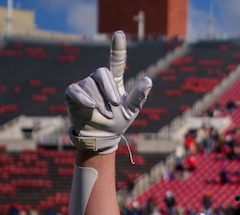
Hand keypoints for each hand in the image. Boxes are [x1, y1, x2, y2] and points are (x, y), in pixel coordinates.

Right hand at [65, 30, 151, 153]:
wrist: (101, 136)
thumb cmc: (118, 121)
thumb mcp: (131, 110)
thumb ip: (138, 95)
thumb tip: (149, 80)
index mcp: (114, 81)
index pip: (115, 61)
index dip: (117, 48)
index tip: (119, 34)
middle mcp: (98, 80)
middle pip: (102, 73)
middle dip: (110, 90)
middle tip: (116, 107)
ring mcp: (85, 85)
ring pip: (90, 84)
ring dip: (100, 101)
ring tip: (106, 114)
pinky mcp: (72, 93)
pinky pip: (76, 90)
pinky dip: (84, 98)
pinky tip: (91, 106)